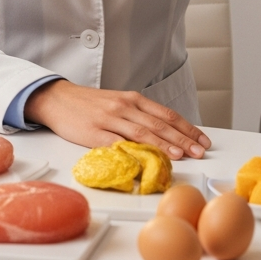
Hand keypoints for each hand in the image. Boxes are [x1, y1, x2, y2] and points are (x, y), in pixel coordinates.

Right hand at [23, 79, 210, 158]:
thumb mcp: (118, 103)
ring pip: (142, 133)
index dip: (186, 127)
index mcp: (133, 99)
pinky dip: (133, 152)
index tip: (202, 139)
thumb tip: (166, 134)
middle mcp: (125, 107)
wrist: (58, 99)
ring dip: (163, 145)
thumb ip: (139, 116)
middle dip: (182, 138)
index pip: (166, 114)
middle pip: (158, 124)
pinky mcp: (95, 134)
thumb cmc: (90, 103)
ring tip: (181, 155)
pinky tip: (145, 160)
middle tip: (200, 150)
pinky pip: (117, 144)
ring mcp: (110, 120)